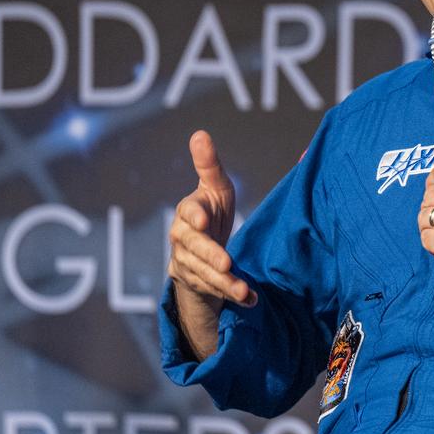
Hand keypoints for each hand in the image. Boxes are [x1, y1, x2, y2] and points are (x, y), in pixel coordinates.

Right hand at [168, 131, 254, 318]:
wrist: (200, 250)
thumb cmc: (211, 211)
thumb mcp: (215, 188)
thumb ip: (208, 165)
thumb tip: (200, 133)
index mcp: (188, 213)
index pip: (188, 213)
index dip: (195, 217)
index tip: (204, 221)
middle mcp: (182, 239)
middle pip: (195, 248)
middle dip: (210, 256)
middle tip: (227, 263)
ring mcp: (186, 263)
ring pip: (204, 274)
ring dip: (225, 284)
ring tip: (244, 291)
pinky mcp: (195, 283)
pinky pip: (213, 292)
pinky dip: (232, 296)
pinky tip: (251, 299)